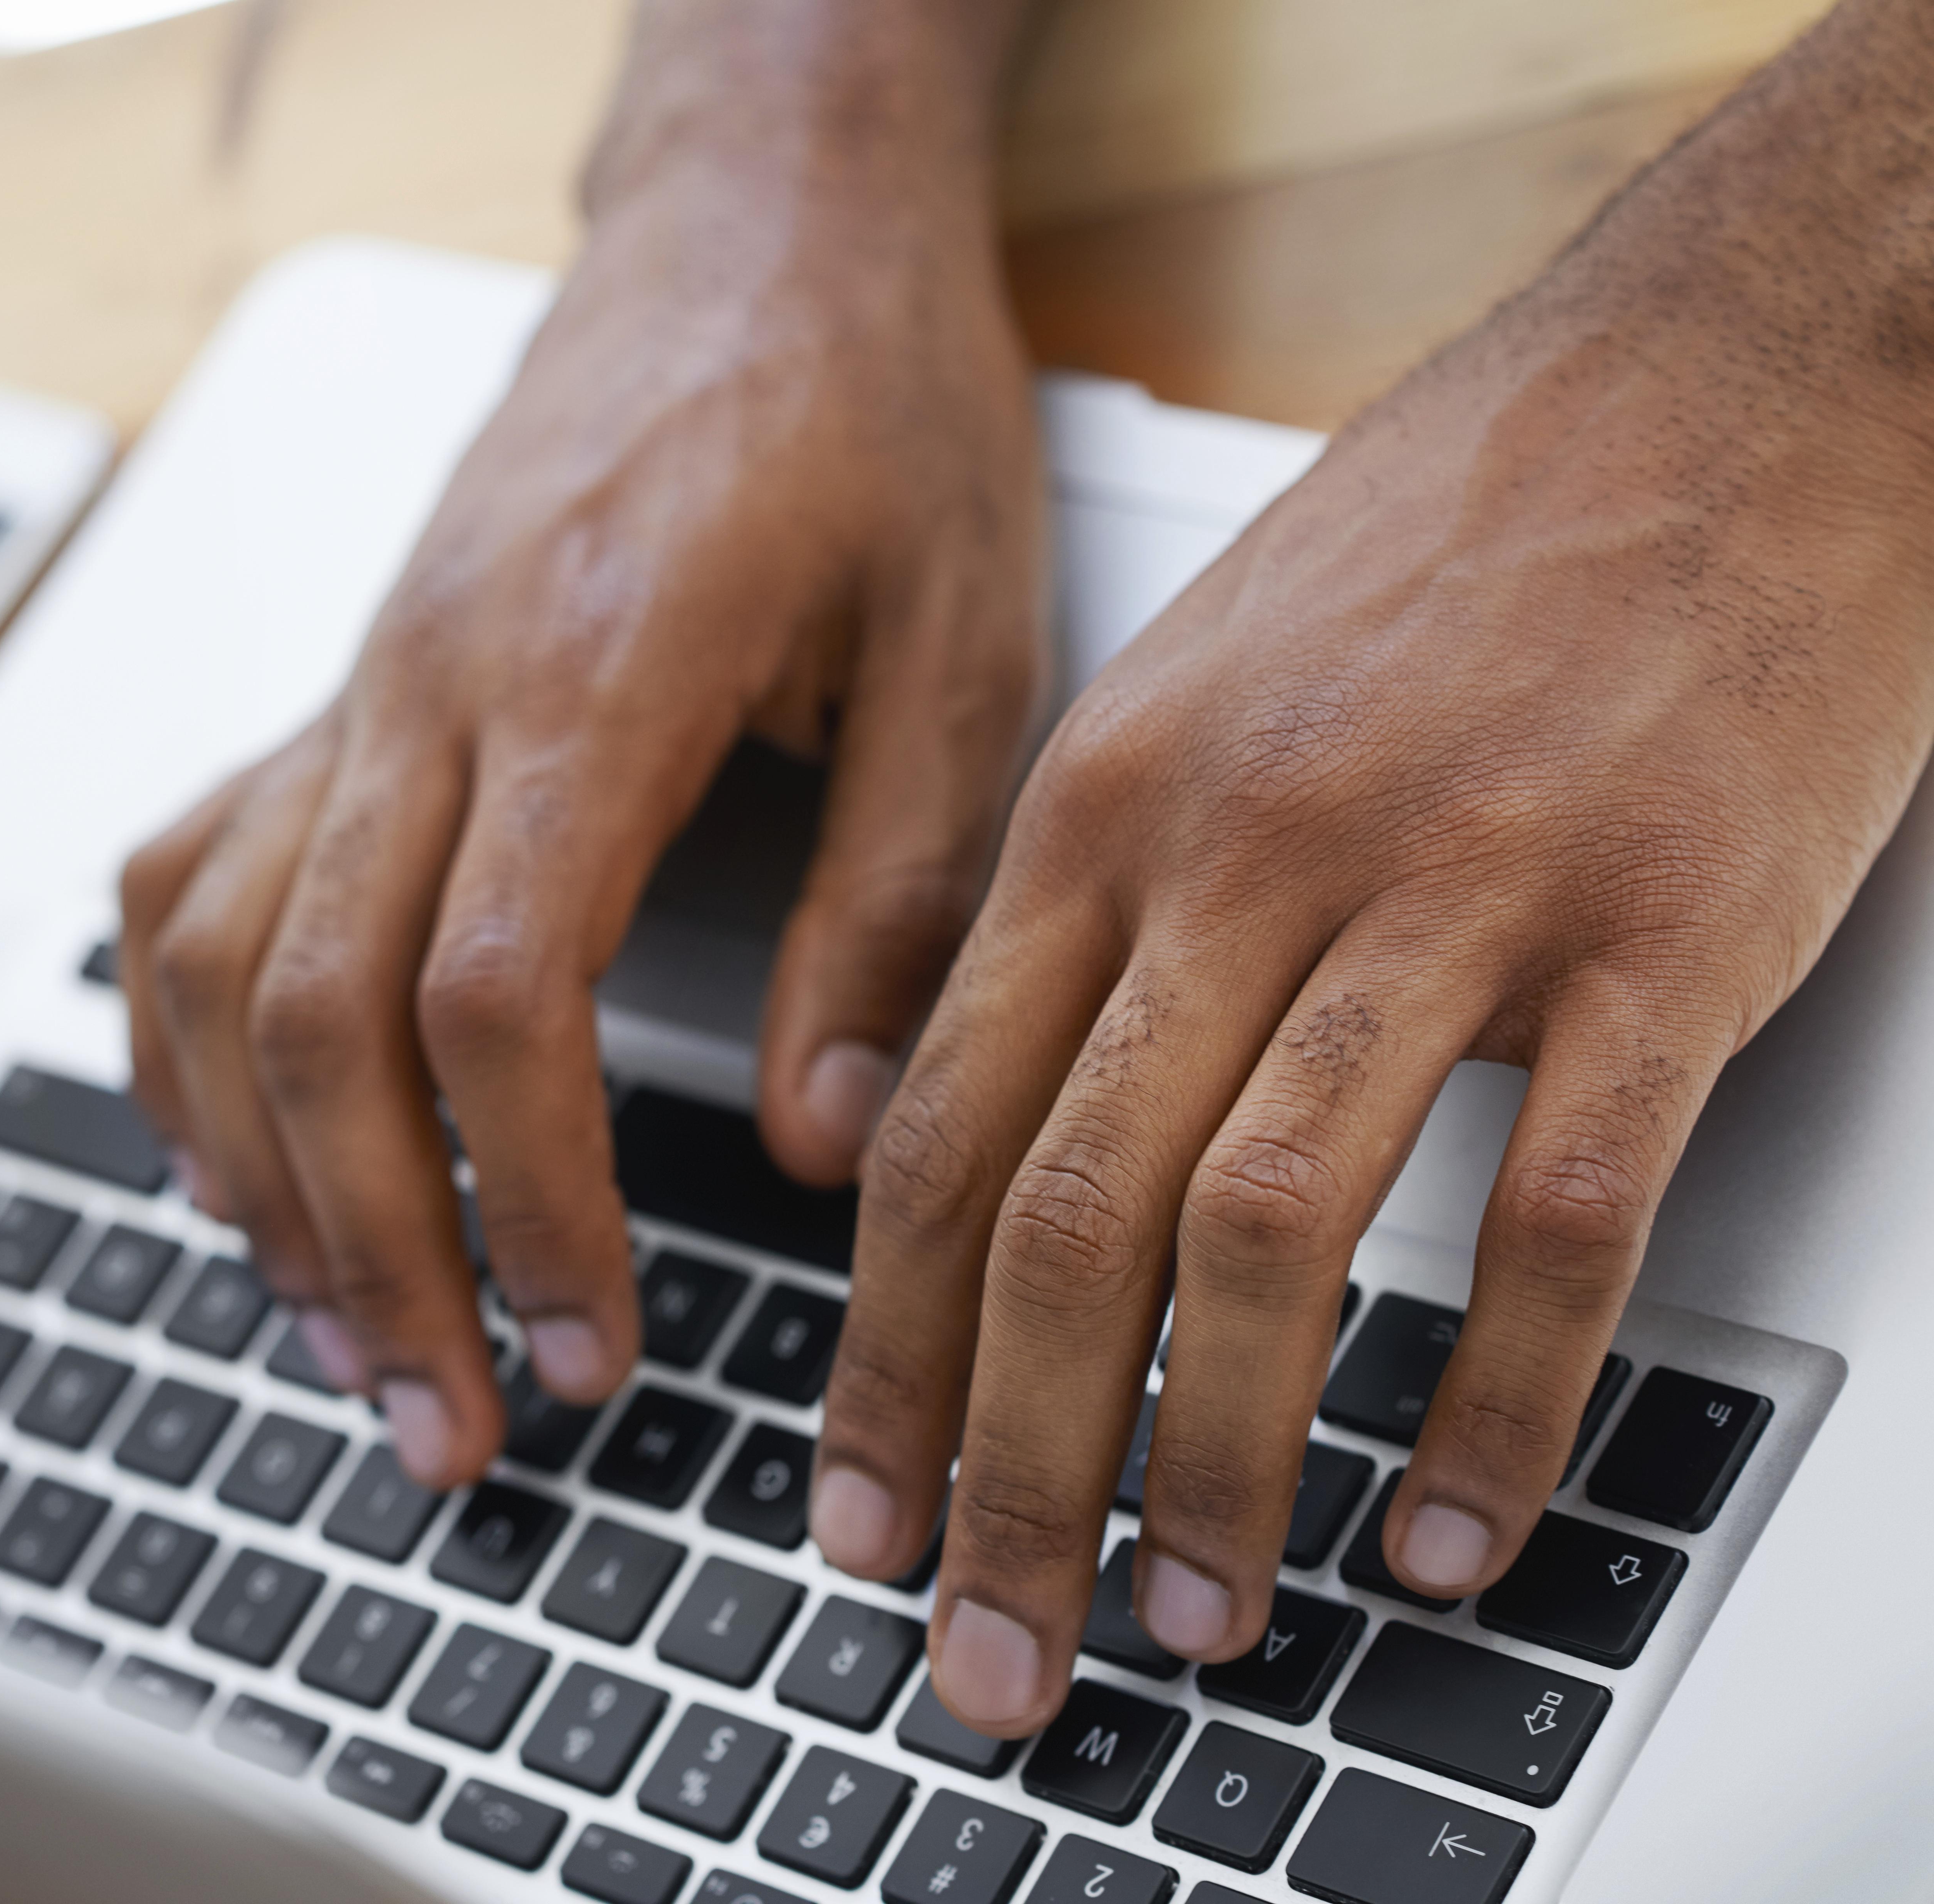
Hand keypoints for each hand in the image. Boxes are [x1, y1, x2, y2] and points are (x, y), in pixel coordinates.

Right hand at [115, 9, 1044, 1485]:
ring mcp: (361, 682)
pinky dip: (184, 1038)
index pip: (490, 997)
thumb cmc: (867, 405)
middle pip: (319, 1016)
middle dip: (380, 1252)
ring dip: (263, 1177)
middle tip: (452, 1425)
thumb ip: (895, 898)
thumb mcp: (966, 642)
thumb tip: (826, 1133)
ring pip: (215, 964)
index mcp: (593, 670)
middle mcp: (430, 682)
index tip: (600, 1344)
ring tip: (342, 1337)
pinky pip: (189, 876)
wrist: (756, 225)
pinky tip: (234, 1153)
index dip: (529, 1204)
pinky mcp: (345, 687)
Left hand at [812, 7, 1933, 1732]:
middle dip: (1005, 1463)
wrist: (1715, 375)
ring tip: (1194, 1612)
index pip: (935, 1137)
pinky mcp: (1657, 931)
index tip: (858, 1508)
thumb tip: (976, 1120)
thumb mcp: (1189, 700)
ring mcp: (1455, 892)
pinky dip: (1494, 1400)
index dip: (879, 1358)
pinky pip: (1553, 1216)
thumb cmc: (1446, 544)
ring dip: (1214, 1459)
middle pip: (1065, 1218)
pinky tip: (1451, 1526)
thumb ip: (1080, 912)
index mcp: (1106, 807)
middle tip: (988, 1644)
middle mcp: (1244, 856)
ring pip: (1269, 1237)